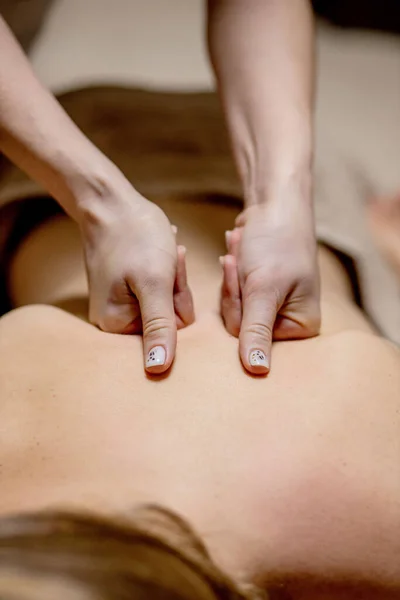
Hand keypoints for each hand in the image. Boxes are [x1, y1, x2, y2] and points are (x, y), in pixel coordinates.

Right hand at [79, 184, 194, 373]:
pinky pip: (159, 289)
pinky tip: (160, 252)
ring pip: (167, 302)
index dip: (177, 302)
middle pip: (169, 319)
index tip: (166, 275)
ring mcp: (121, 305)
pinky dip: (165, 271)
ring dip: (172, 278)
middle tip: (165, 261)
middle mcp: (115, 322)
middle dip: (175, 289)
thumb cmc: (135, 237)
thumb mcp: (155, 282)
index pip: (171, 334)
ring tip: (162, 253)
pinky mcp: (127, 290)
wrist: (112, 204)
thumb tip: (157, 370)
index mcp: (118, 325)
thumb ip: (159, 327)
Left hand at [221, 200, 319, 373]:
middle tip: (240, 260)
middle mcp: (288, 322)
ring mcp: (272, 307)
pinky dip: (232, 271)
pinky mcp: (257, 293)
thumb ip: (256, 330)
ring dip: (232, 276)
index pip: (253, 339)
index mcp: (300, 327)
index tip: (248, 278)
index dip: (241, 308)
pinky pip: (233, 293)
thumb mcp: (264, 288)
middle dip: (235, 289)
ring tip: (241, 248)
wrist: (275, 205)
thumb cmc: (277, 244)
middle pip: (240, 326)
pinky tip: (238, 248)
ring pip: (233, 308)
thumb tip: (256, 372)